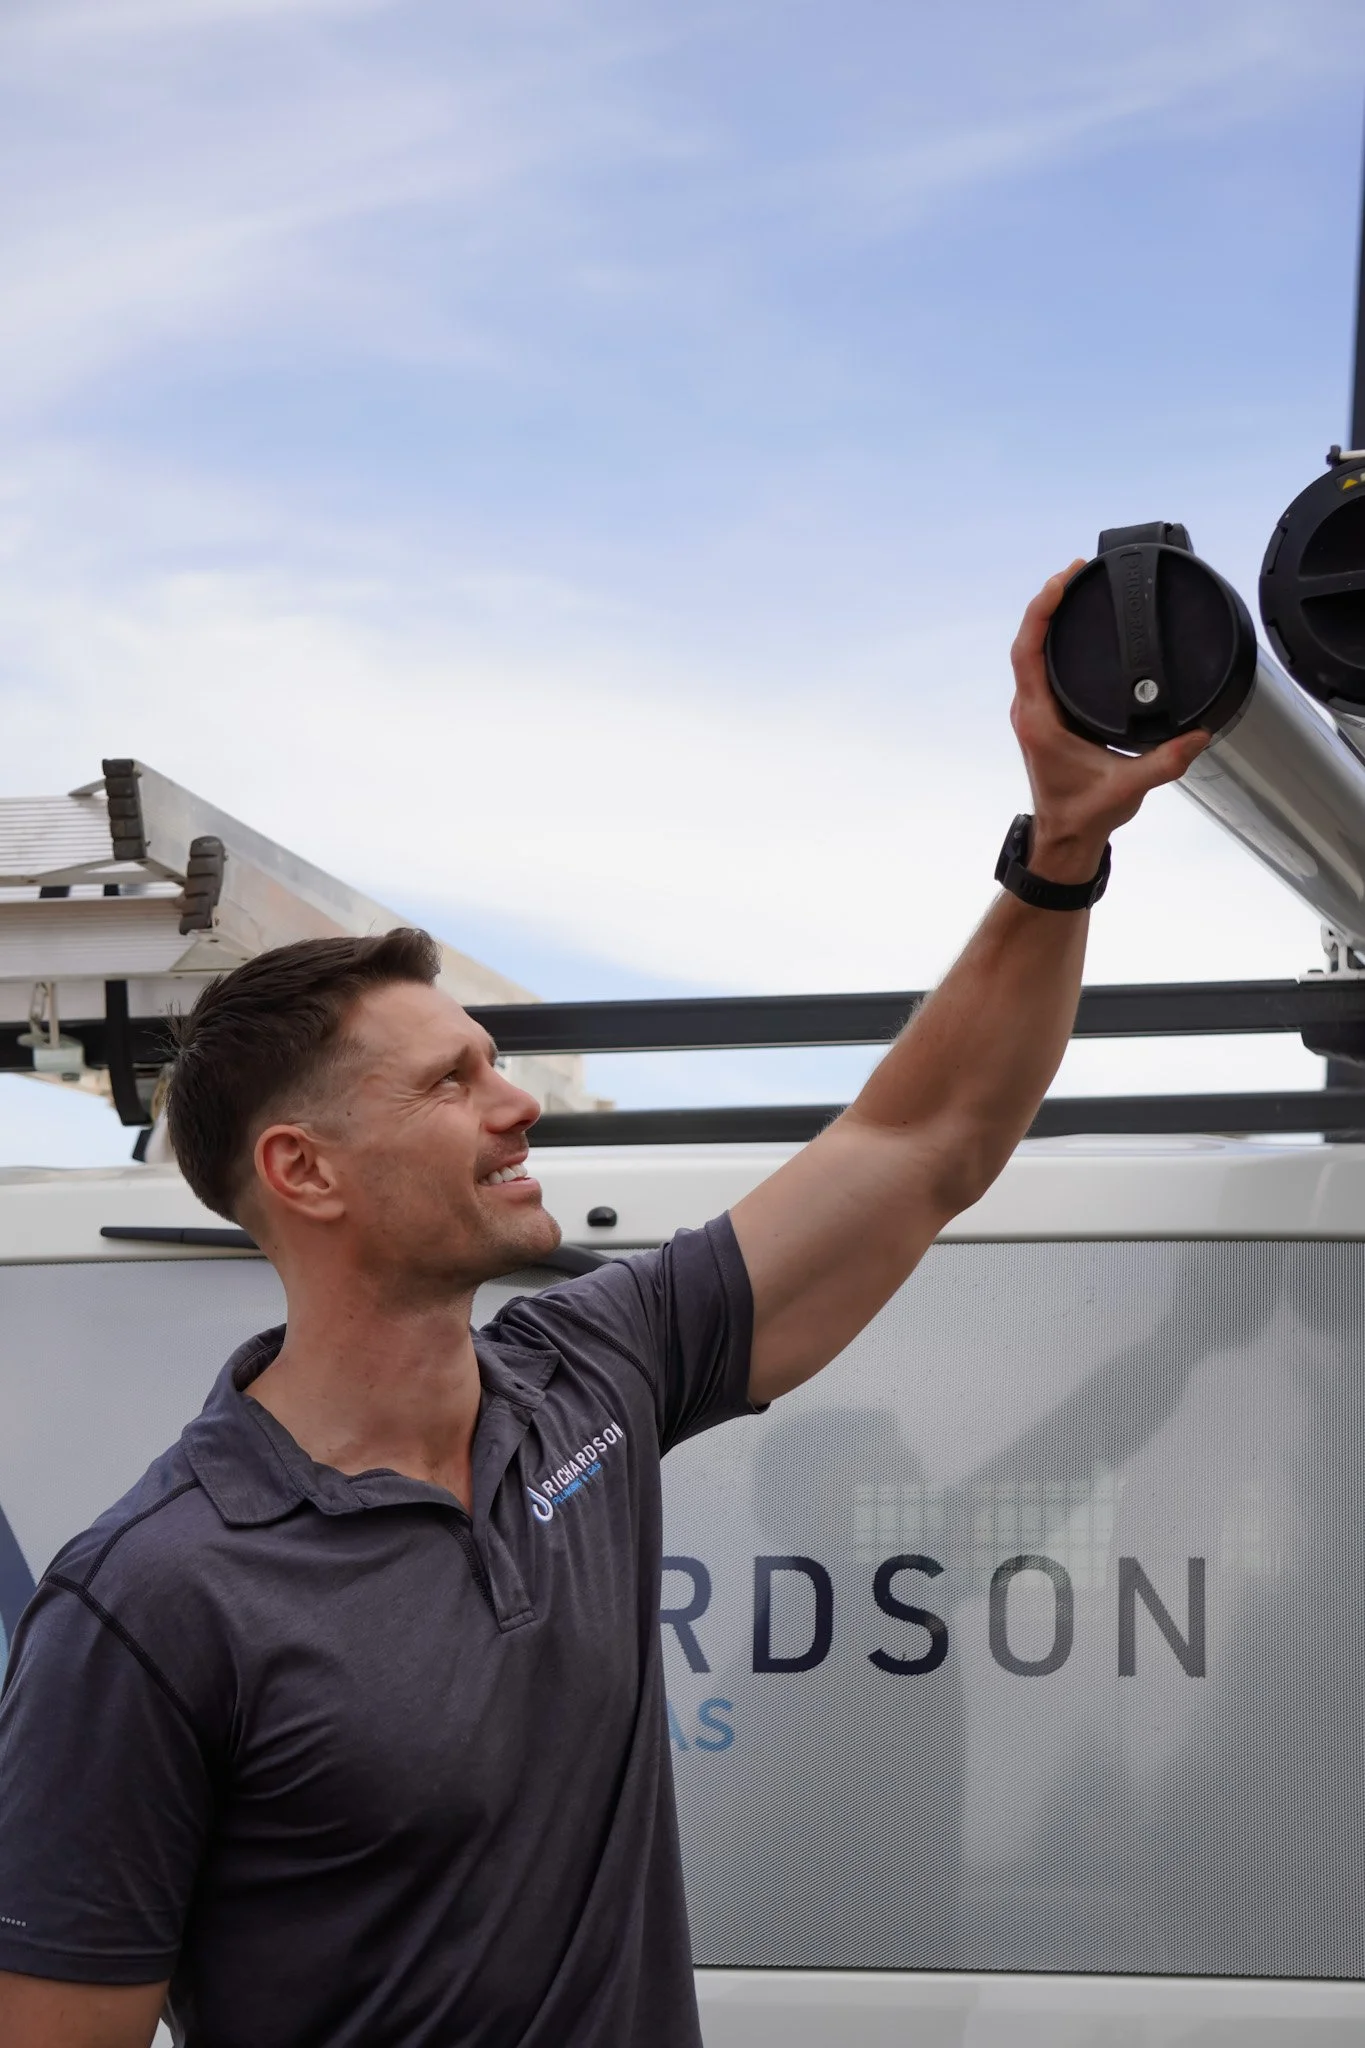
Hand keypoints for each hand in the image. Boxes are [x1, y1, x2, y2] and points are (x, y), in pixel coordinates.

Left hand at [1009, 560, 1209, 883]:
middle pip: (1026, 641)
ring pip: (1031, 652)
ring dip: (1047, 617)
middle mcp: (1031, 710)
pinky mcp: (1045, 715)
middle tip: (1077, 570)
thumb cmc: (1083, 816)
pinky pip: (1040, 665)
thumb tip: (1199, 735)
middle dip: (1048, 601)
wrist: (1064, 839)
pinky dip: (1053, 639)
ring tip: (1074, 585)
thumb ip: (1164, 762)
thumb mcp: (1128, 788)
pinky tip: (1074, 626)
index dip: (1041, 611)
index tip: (1062, 581)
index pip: (1027, 652)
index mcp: (1040, 719)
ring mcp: (1035, 711)